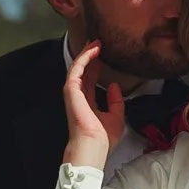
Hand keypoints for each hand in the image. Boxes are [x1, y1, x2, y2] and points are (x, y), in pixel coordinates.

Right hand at [63, 41, 122, 168]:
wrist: (93, 146)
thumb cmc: (102, 138)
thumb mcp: (116, 116)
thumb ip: (116, 101)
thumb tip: (114, 85)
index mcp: (87, 104)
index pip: (90, 80)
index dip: (96, 67)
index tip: (103, 56)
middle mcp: (78, 97)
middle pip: (82, 71)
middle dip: (89, 56)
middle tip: (98, 42)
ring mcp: (73, 93)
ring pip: (78, 67)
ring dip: (86, 53)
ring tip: (96, 42)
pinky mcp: (71, 90)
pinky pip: (77, 69)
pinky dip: (84, 58)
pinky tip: (94, 50)